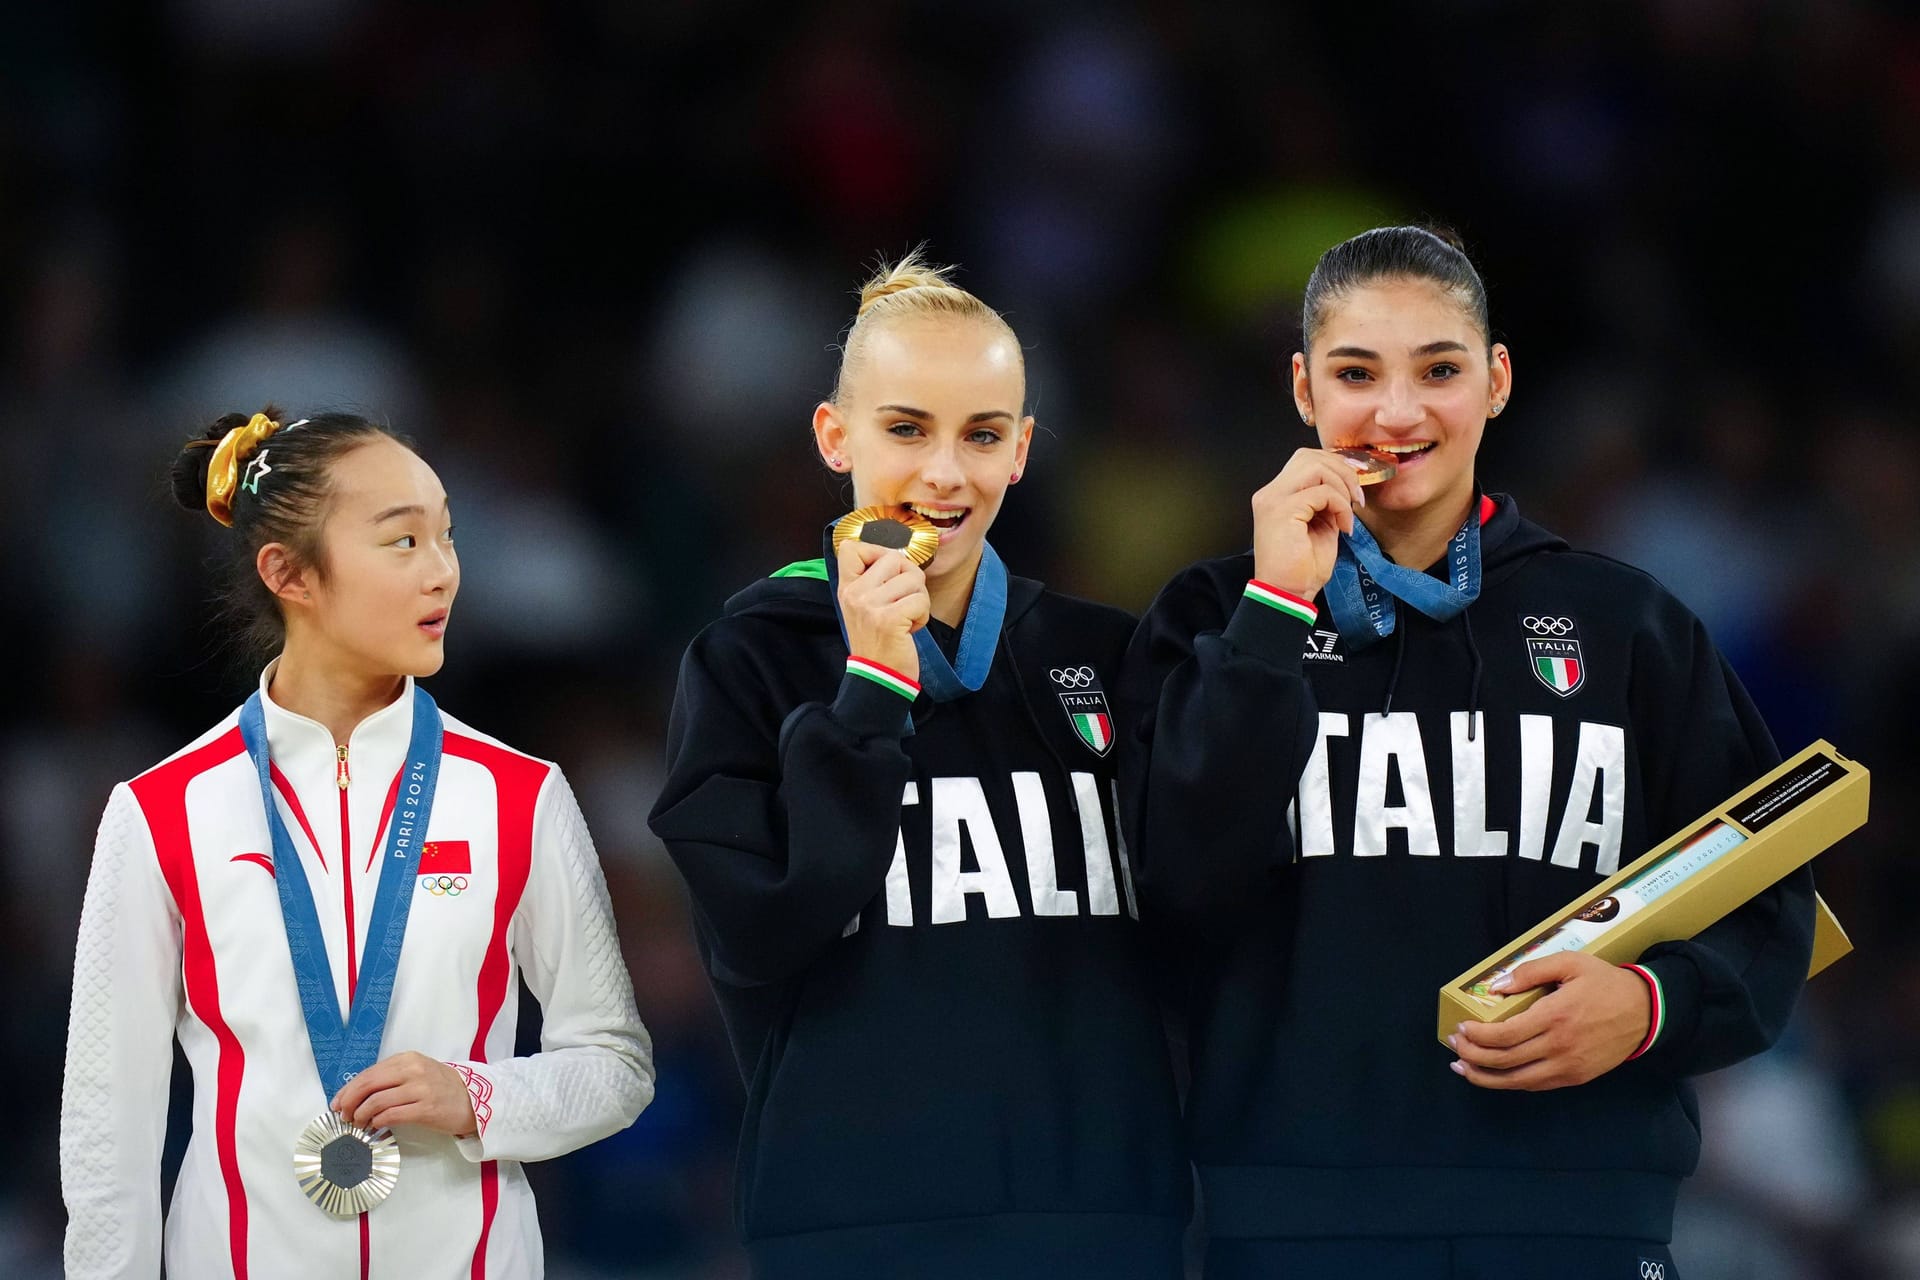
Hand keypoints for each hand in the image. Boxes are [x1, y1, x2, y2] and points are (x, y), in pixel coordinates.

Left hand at [332, 1051, 478, 1136]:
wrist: (473, 1100)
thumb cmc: (441, 1088)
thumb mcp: (417, 1072)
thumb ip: (391, 1077)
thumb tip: (357, 1093)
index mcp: (408, 1059)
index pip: (368, 1073)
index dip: (348, 1090)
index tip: (337, 1103)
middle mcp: (413, 1070)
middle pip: (368, 1085)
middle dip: (349, 1102)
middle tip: (343, 1115)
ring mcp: (420, 1089)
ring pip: (376, 1101)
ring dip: (361, 1115)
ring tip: (358, 1123)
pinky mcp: (426, 1109)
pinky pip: (391, 1115)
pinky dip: (377, 1122)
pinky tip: (375, 1126)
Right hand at [836, 538, 929, 682]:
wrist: (877, 677)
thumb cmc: (878, 641)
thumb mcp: (863, 607)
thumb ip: (873, 581)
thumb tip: (898, 555)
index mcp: (846, 588)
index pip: (850, 547)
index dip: (877, 552)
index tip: (887, 573)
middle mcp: (855, 593)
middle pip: (894, 557)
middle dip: (910, 578)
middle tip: (903, 601)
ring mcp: (870, 606)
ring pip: (913, 578)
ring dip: (919, 599)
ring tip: (906, 617)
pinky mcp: (889, 619)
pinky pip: (920, 600)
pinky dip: (922, 615)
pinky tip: (909, 629)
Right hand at [1250, 448, 1367, 599]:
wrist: (1287, 594)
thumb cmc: (1301, 568)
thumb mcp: (1319, 525)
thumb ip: (1325, 501)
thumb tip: (1347, 486)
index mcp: (1276, 495)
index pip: (1305, 460)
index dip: (1335, 468)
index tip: (1353, 491)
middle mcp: (1270, 493)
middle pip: (1309, 456)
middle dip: (1341, 471)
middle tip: (1356, 498)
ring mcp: (1274, 500)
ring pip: (1315, 467)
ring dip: (1341, 487)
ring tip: (1348, 513)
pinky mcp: (1283, 511)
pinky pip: (1322, 493)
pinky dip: (1340, 507)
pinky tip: (1343, 527)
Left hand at [1447, 952, 1651, 1090]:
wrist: (1647, 1012)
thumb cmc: (1605, 984)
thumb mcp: (1570, 963)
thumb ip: (1531, 971)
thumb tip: (1497, 987)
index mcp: (1555, 1016)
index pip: (1504, 1034)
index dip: (1477, 1035)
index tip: (1461, 1029)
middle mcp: (1559, 1046)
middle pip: (1505, 1060)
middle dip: (1472, 1055)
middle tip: (1455, 1046)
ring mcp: (1568, 1066)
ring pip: (1517, 1081)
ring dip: (1485, 1077)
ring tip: (1463, 1068)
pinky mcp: (1575, 1078)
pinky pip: (1536, 1085)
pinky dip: (1511, 1082)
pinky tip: (1495, 1075)